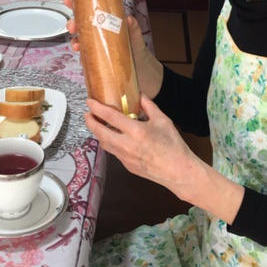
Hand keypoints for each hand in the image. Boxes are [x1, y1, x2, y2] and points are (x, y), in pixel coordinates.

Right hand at [63, 0, 163, 97]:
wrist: (145, 74)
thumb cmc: (139, 52)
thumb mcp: (137, 37)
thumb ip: (133, 27)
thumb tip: (129, 19)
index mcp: (108, 24)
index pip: (91, 12)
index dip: (79, 5)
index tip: (70, 0)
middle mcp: (100, 35)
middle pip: (81, 26)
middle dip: (73, 23)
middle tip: (72, 26)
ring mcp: (97, 48)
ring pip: (81, 41)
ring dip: (74, 40)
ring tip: (76, 43)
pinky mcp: (97, 61)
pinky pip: (85, 57)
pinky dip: (80, 55)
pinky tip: (80, 54)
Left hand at [85, 96, 244, 223]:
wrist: (178, 171)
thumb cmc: (173, 146)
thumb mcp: (162, 120)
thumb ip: (148, 106)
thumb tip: (140, 95)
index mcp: (136, 131)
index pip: (109, 117)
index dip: (97, 108)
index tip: (90, 102)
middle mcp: (126, 145)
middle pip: (99, 132)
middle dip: (90, 122)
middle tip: (87, 113)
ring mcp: (125, 157)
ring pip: (104, 144)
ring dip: (97, 133)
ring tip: (97, 124)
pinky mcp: (127, 166)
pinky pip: (113, 152)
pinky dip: (109, 142)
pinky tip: (113, 137)